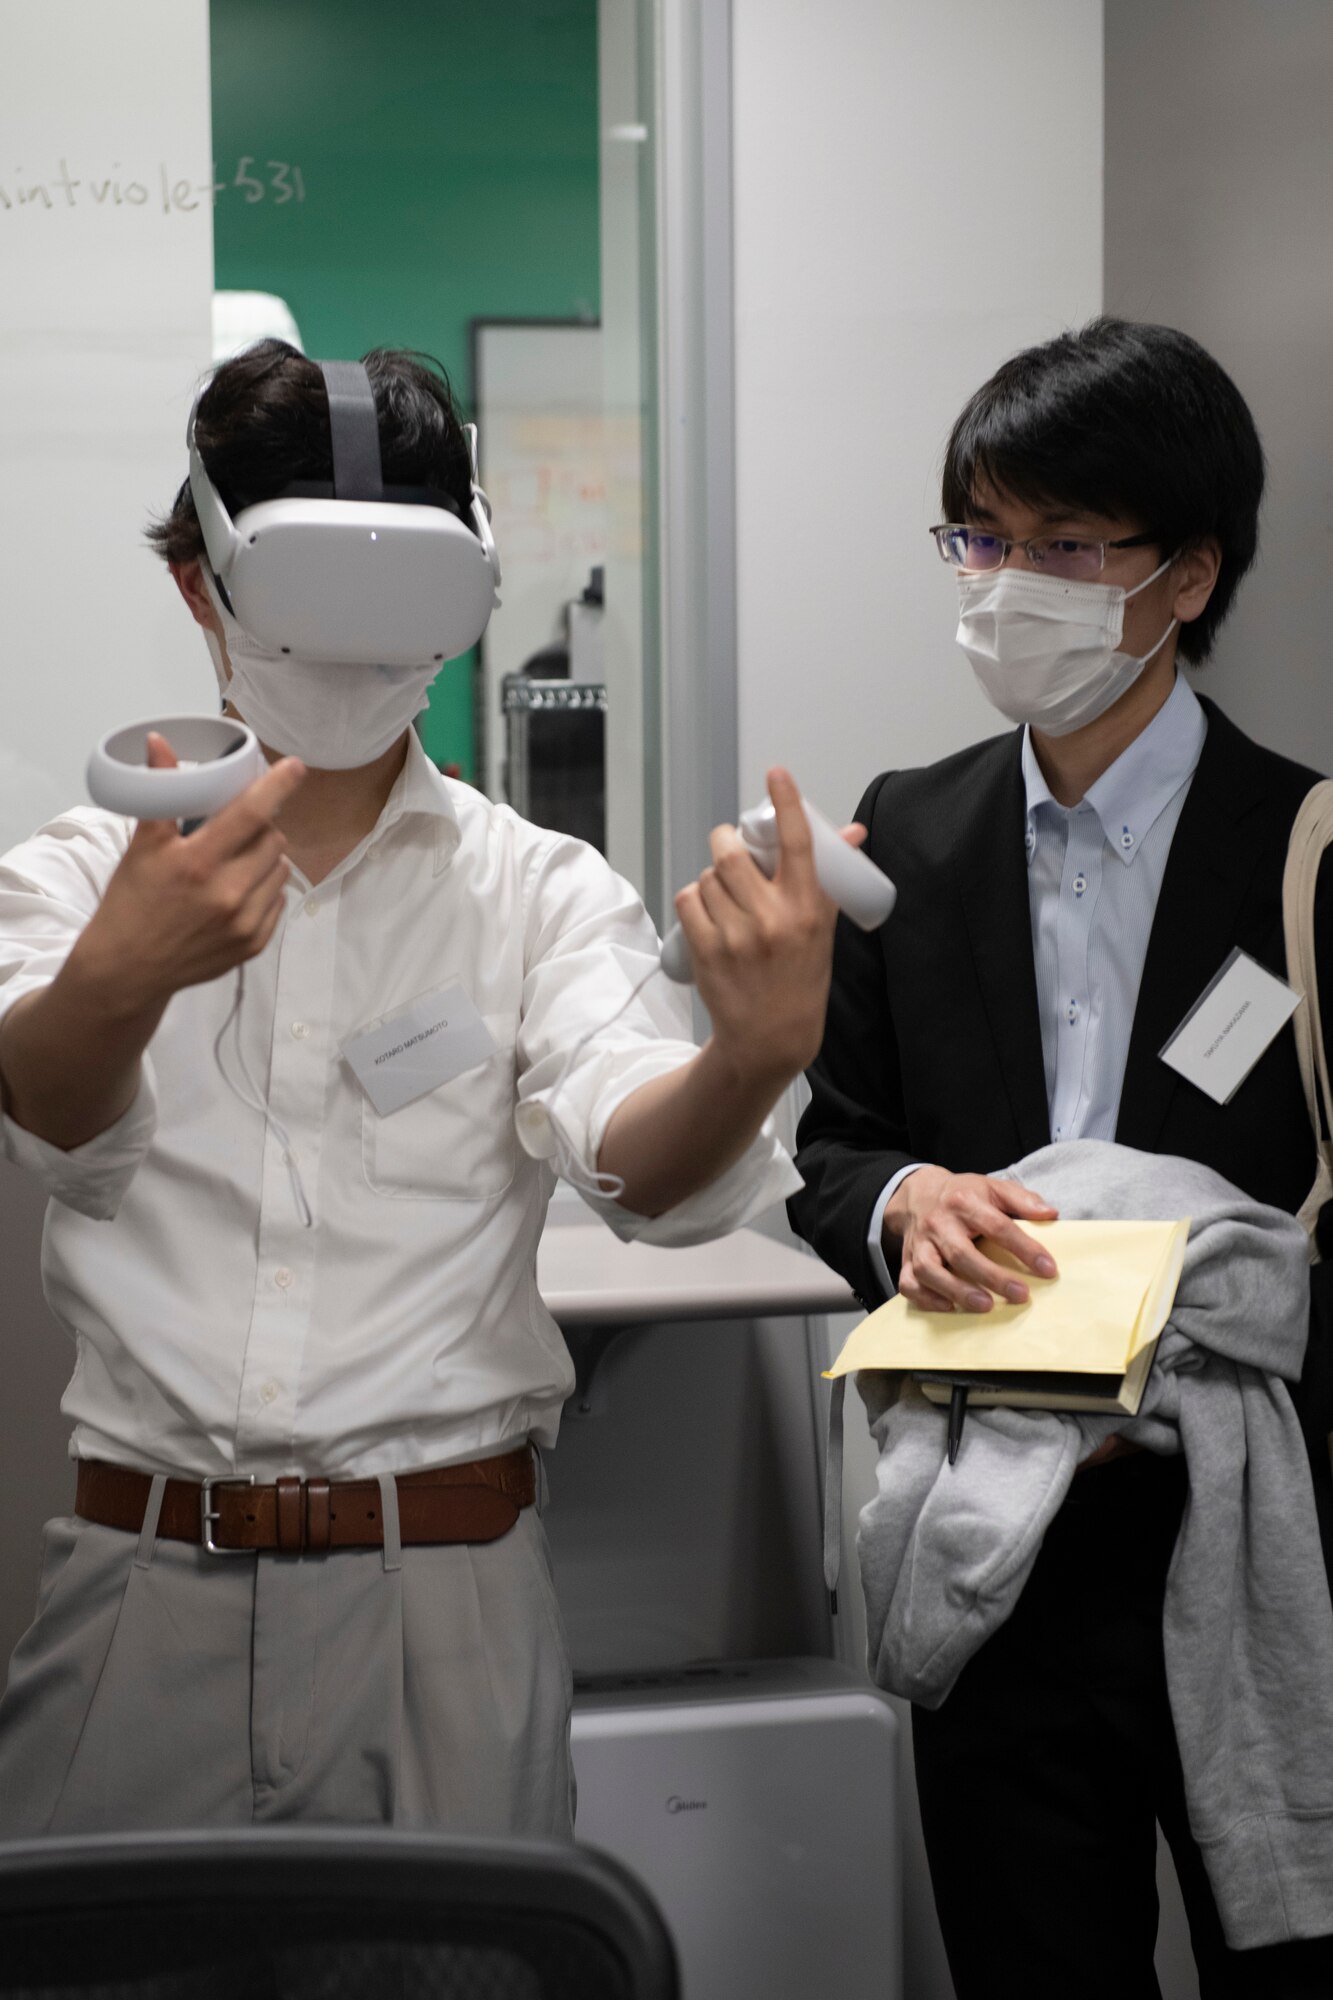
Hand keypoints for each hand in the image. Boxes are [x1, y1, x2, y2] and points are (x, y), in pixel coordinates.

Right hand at [69, 731, 305, 1015]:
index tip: (295, 766)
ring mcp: (245, 923)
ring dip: (267, 857)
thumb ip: (161, 794)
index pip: (251, 814)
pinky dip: (266, 887)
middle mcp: (228, 894)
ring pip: (281, 869)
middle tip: (238, 828)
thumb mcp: (142, 847)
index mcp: (198, 863)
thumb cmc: (132, 902)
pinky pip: (278, 900)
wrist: (127, 969)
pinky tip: (240, 888)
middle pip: (273, 839)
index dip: (277, 786)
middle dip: (261, 826)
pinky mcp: (254, 944)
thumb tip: (160, 743)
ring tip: (237, 859)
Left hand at [671, 767, 864, 1087]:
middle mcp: (773, 919)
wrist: (770, 1038)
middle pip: (732, 852)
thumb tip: (853, 831)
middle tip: (730, 850)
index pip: (798, 843)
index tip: (776, 773)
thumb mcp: (824, 929)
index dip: (787, 803)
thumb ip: (831, 879)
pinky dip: (694, 901)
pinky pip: (688, 899)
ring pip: (708, 875)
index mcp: (808, 909)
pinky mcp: (707, 950)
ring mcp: (737, 936)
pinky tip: (708, 916)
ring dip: (712, 879)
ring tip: (726, 900)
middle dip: (725, 843)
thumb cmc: (800, 978)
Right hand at [886, 1165, 1058, 1311]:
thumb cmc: (963, 1195)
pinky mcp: (907, 1260)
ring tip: (986, 1306)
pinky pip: (908, 1283)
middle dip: (992, 1276)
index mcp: (964, 1202)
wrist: (917, 1193)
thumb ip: (1023, 1199)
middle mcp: (938, 1223)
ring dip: (957, 1291)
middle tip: (1021, 1295)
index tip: (1048, 1269)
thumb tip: (1051, 1214)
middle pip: (961, 1253)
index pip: (997, 1226)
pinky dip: (926, 1298)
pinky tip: (949, 1307)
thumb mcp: (993, 1187)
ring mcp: (919, 1243)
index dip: (1024, 1249)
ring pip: (929, 1270)